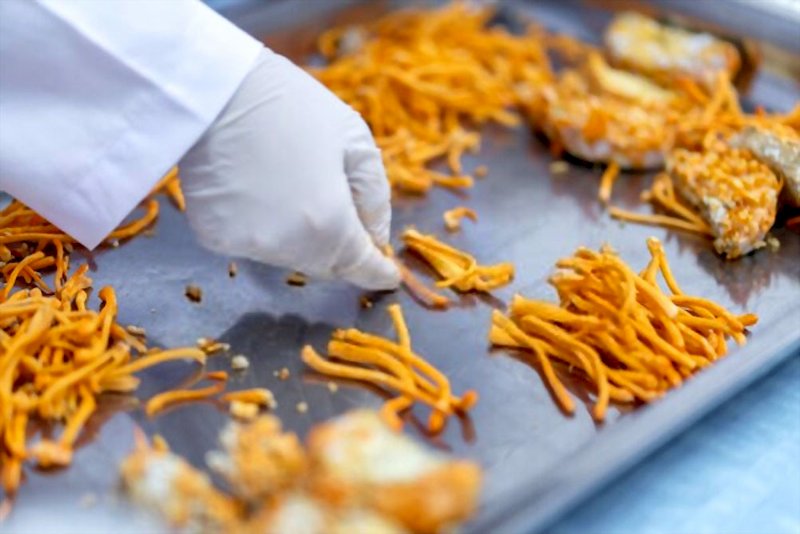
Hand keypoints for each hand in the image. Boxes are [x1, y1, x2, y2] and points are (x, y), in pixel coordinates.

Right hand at [179, 49, 398, 289]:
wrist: (212, 90)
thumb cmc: (291, 105)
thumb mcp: (354, 140)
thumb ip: (374, 196)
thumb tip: (376, 236)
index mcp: (328, 223)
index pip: (361, 267)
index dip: (378, 272)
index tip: (389, 274)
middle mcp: (287, 246)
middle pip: (325, 265)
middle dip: (341, 248)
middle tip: (341, 211)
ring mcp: (247, 245)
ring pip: (289, 255)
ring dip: (300, 236)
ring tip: (290, 184)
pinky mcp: (215, 237)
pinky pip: (253, 242)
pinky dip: (263, 226)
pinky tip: (257, 188)